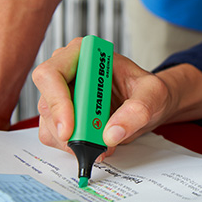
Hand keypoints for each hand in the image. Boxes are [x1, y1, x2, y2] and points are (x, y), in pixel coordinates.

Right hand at [31, 38, 201, 157]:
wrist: (148, 103)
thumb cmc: (147, 90)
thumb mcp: (153, 94)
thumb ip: (138, 110)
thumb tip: (111, 133)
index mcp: (82, 54)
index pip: (51, 74)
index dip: (57, 102)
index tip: (70, 129)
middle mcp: (65, 72)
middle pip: (48, 105)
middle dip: (70, 131)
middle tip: (97, 145)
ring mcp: (59, 96)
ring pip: (50, 126)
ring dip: (74, 142)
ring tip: (105, 144)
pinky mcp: (60, 118)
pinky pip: (55, 138)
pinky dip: (74, 148)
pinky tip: (97, 145)